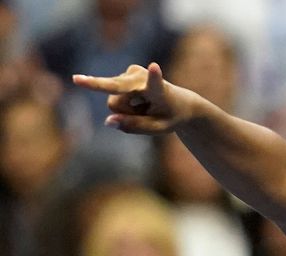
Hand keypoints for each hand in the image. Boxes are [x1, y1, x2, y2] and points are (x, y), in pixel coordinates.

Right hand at [72, 62, 190, 134]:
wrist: (180, 102)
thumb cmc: (170, 116)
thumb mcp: (158, 129)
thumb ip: (135, 126)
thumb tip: (108, 120)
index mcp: (161, 90)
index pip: (156, 84)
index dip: (154, 76)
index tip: (154, 67)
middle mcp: (145, 78)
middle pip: (116, 92)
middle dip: (96, 85)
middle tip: (76, 79)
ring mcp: (133, 73)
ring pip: (114, 103)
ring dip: (126, 111)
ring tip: (144, 108)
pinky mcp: (125, 74)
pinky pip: (114, 98)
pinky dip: (125, 105)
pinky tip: (139, 102)